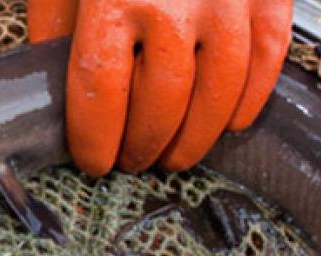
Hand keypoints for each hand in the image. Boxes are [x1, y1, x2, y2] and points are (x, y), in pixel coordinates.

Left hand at [29, 0, 292, 175]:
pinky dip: (247, 103)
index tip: (93, 161)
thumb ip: (57, 28)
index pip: (100, 90)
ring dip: (194, 139)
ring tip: (174, 157)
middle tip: (133, 162)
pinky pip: (267, 63)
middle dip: (143, 144)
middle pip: (162, 102)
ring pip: (217, 94)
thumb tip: (54, 90)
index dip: (96, 138)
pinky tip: (226, 124)